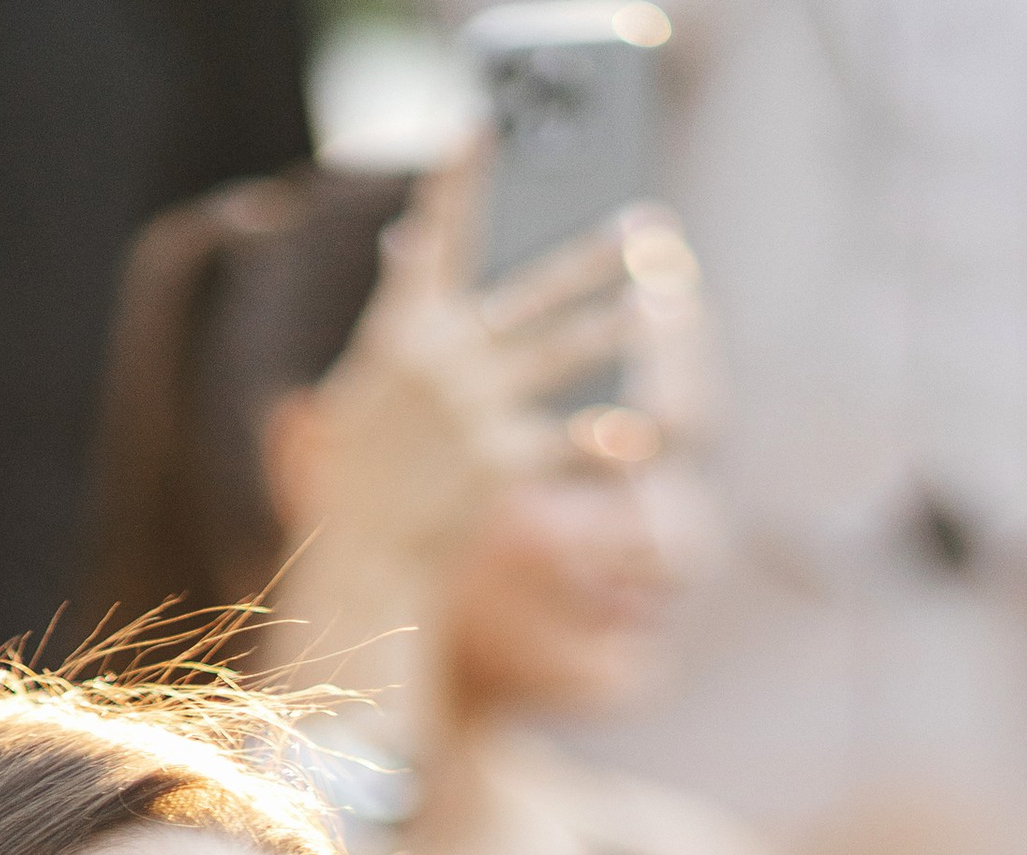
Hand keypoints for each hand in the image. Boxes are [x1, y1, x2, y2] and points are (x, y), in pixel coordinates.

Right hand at [295, 181, 651, 595]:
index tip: (481, 128)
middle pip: (534, 290)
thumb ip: (397, 314)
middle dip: (593, 256)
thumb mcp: (360, 381)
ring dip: (621, 326)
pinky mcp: (503, 462)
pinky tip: (650, 429)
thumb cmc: (358, 471)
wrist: (360, 553)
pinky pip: (573, 441)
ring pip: (566, 352)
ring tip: (668, 304)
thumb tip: (410, 243)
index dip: (456, 182)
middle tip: (646, 226)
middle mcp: (446, 359)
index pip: (434, 238)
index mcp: (404, 329)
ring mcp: (477, 408)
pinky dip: (611, 437)